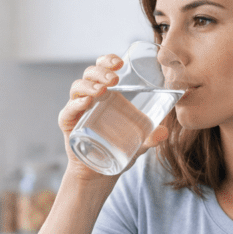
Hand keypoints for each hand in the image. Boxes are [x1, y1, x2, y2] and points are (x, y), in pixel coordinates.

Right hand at [60, 54, 169, 180]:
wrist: (99, 172)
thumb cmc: (118, 150)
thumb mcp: (138, 143)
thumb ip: (150, 138)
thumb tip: (164, 132)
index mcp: (106, 94)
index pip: (102, 69)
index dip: (108, 60)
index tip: (120, 62)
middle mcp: (89, 97)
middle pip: (89, 74)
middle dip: (100, 71)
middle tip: (114, 79)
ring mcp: (78, 110)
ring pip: (77, 88)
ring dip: (88, 85)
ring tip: (102, 90)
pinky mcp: (69, 125)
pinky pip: (68, 111)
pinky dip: (75, 105)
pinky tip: (86, 103)